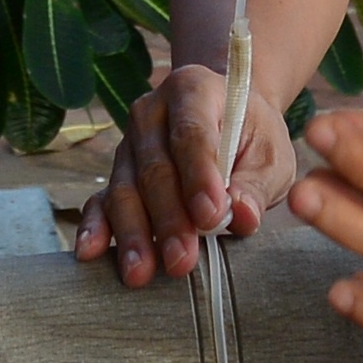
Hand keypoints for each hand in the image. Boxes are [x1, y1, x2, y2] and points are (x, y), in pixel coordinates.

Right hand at [82, 60, 291, 285]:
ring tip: (141, 272)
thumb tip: (241, 217)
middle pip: (155, 169)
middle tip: (181, 260)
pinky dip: (96, 226)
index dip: (199, 177)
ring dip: (133, 233)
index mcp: (194, 90)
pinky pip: (101, 200)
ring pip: (125, 189)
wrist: (229, 121)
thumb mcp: (272, 155)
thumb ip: (257, 185)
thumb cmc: (252, 137)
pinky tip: (91, 251)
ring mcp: (129, 144)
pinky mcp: (118, 173)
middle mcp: (152, 112)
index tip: (211, 216)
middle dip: (168, 219)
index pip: (192, 134)